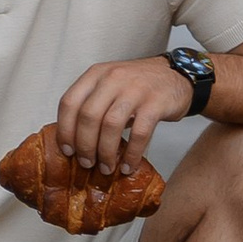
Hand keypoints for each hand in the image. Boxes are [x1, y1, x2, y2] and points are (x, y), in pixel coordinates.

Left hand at [52, 52, 192, 170]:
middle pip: (88, 116)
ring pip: (111, 125)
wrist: (177, 75)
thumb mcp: (110, 84)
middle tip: (86, 162)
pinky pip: (139, 133)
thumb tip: (74, 139)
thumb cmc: (139, 85)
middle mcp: (113, 78)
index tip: (67, 150)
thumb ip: (92, 102)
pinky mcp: (156, 102)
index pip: (69, 102)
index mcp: (96, 74)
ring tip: (106, 167)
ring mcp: (135, 89)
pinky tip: (128, 165)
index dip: (65, 130)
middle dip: (84, 145)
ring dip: (105, 152)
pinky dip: (132, 154)